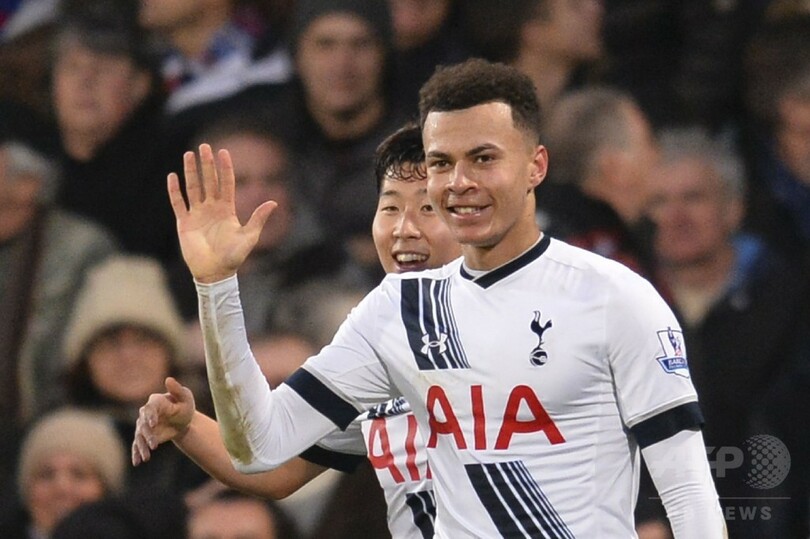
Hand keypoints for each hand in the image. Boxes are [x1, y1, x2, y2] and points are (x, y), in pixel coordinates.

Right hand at [132, 377, 195, 465]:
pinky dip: (136, 453)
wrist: (183, 420)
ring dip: (141, 447)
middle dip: (147, 435)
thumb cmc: (184, 405)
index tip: (153, 424)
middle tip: (154, 445)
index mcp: (155, 402)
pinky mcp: (144, 436)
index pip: (149, 409)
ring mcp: (143, 425)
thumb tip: (168, 379)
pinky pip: (137, 445)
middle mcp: (145, 413)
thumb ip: (177, 389)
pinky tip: (137, 462)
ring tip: (147, 458)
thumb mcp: (185, 397)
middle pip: (142, 425)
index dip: (150, 416)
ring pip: (139, 436)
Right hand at [167, 144, 276, 282]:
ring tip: (189, 154)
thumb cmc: (234, 257)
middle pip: (209, 181)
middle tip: (205, 146)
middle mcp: (212, 209)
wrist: (215, 273)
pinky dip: (174, 191)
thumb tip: (274, 202)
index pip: (226, 183)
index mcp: (227, 210)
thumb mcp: (249, 236)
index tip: (224, 151)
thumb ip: (258, 218)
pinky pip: (178, 203)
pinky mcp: (184, 223)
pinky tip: (173, 176)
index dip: (225, 168)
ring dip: (191, 172)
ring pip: (193, 188)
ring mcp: (197, 214)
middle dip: (207, 164)